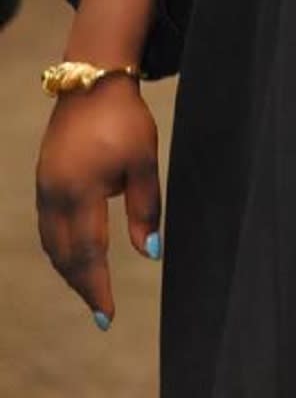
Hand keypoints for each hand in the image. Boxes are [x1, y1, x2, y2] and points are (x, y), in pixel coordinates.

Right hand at [36, 79, 161, 327]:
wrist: (92, 80)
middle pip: (65, 255)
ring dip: (69, 269)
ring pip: (51, 243)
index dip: (98, 288)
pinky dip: (60, 248)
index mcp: (81, 191)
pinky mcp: (43, 178)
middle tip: (99, 311)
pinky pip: (47, 225)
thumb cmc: (125, 119)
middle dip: (82, 285)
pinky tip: (74, 254)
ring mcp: (44, 187)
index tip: (107, 317)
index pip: (89, 253)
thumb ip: (146, 208)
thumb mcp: (144, 161)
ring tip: (90, 289)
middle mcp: (55, 194)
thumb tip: (149, 254)